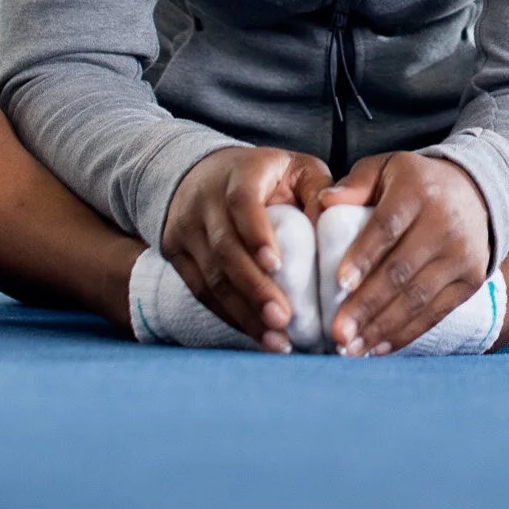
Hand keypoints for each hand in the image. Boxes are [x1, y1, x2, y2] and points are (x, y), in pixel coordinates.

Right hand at [160, 145, 331, 352]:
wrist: (200, 172)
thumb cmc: (267, 175)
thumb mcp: (297, 168)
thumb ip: (319, 191)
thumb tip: (331, 226)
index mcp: (240, 174)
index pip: (242, 202)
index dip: (256, 234)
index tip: (277, 265)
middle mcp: (205, 201)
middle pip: (224, 249)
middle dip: (254, 288)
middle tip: (283, 318)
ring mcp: (186, 229)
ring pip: (210, 278)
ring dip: (243, 313)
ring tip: (276, 339)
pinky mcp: (177, 255)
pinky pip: (201, 292)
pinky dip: (229, 316)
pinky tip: (256, 334)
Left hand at [320, 151, 491, 356]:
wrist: (477, 191)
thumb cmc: (416, 184)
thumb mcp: (388, 168)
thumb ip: (356, 183)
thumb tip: (324, 201)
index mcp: (418, 192)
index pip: (388, 226)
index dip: (364, 255)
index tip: (340, 283)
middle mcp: (444, 224)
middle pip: (401, 271)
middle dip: (367, 305)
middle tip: (338, 332)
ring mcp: (461, 255)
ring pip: (418, 298)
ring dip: (382, 327)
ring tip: (351, 348)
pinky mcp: (471, 280)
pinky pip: (436, 312)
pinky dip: (406, 333)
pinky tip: (378, 348)